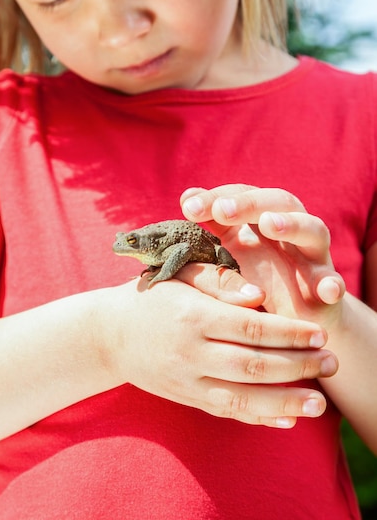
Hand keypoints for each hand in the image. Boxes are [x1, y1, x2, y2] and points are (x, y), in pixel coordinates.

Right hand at [98, 275, 337, 428]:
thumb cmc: (152, 294)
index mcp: (192, 316)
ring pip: (242, 398)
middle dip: (297, 367)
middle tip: (331, 363)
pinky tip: (286, 418)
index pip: (250, 328)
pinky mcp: (185, 398)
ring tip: (320, 402)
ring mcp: (186, 381)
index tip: (319, 333)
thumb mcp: (181, 275)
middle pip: (253, 366)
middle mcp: (189, 353)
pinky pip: (225, 413)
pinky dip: (258, 419)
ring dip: (285, 401)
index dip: (289, 333)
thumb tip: (261, 297)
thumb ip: (220, 283)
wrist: (109, 333)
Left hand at [180, 184, 345, 326]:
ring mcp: (311, 255)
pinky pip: (333, 281)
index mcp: (260, 220)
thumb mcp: (227, 256)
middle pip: (277, 202)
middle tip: (222, 210)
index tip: (188, 207)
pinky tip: (327, 290)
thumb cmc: (253, 283)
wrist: (291, 324)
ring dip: (292, 224)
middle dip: (248, 203)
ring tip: (270, 224)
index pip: (241, 195)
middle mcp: (289, 230)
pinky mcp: (327, 286)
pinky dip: (332, 284)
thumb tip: (187, 199)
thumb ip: (212, 230)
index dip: (216, 197)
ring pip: (311, 230)